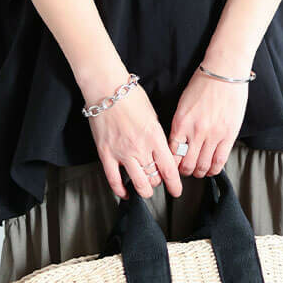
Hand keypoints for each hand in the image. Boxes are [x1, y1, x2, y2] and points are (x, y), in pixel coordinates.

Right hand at [86, 76, 182, 200]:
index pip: (169, 169)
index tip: (176, 190)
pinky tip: (125, 193)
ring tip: (145, 188)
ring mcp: (122, 153)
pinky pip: (114, 180)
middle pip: (154, 178)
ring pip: (138, 183)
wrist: (106, 89)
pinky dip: (120, 191)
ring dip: (144, 189)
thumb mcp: (152, 114)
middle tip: (158, 180)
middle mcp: (140, 148)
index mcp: (154, 136)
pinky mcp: (106, 154)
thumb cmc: (129, 96)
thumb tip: (160, 150)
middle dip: (158, 181)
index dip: (174, 184)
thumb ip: (157, 135)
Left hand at [168, 64, 249, 177]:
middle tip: (185, 170)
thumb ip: (181, 124)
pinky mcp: (229, 135)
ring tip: (198, 171)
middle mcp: (196, 131)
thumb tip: (179, 143)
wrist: (225, 72)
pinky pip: (220, 161)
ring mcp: (213, 134)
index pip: (172, 153)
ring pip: (203, 166)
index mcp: (181, 121)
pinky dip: (214, 169)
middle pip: (186, 164)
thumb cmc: (204, 83)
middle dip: (184, 171)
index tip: (173, 165)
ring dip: (199, 172)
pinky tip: (211, 169)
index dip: (171, 164)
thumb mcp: (184, 103)